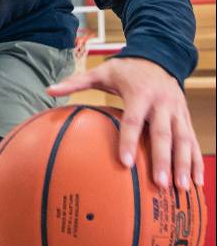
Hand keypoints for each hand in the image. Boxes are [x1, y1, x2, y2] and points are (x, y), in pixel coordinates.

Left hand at [48, 57, 202, 189]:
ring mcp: (177, 111)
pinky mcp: (186, 117)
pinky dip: (196, 161)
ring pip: (184, 140)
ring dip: (184, 165)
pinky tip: (197, 181)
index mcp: (140, 93)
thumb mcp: (100, 72)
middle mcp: (162, 103)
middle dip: (163, 160)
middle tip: (159, 184)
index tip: (126, 163)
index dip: (129, 141)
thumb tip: (48, 90)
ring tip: (181, 189)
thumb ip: (75, 82)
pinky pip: (194, 141)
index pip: (133, 120)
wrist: (158, 57)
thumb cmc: (125, 70)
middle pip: (163, 134)